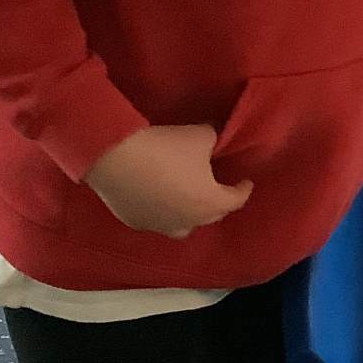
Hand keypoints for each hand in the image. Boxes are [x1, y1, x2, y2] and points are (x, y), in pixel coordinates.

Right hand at [83, 125, 252, 239]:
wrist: (117, 159)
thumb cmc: (168, 148)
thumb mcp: (200, 136)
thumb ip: (212, 141)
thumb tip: (210, 142)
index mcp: (210, 202)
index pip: (236, 200)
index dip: (243, 190)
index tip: (245, 183)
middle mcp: (188, 221)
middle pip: (210, 216)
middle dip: (217, 203)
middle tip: (217, 188)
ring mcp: (160, 226)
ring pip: (181, 225)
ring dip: (188, 214)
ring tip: (186, 200)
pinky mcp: (135, 222)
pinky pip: (155, 220)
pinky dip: (160, 210)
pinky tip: (156, 198)